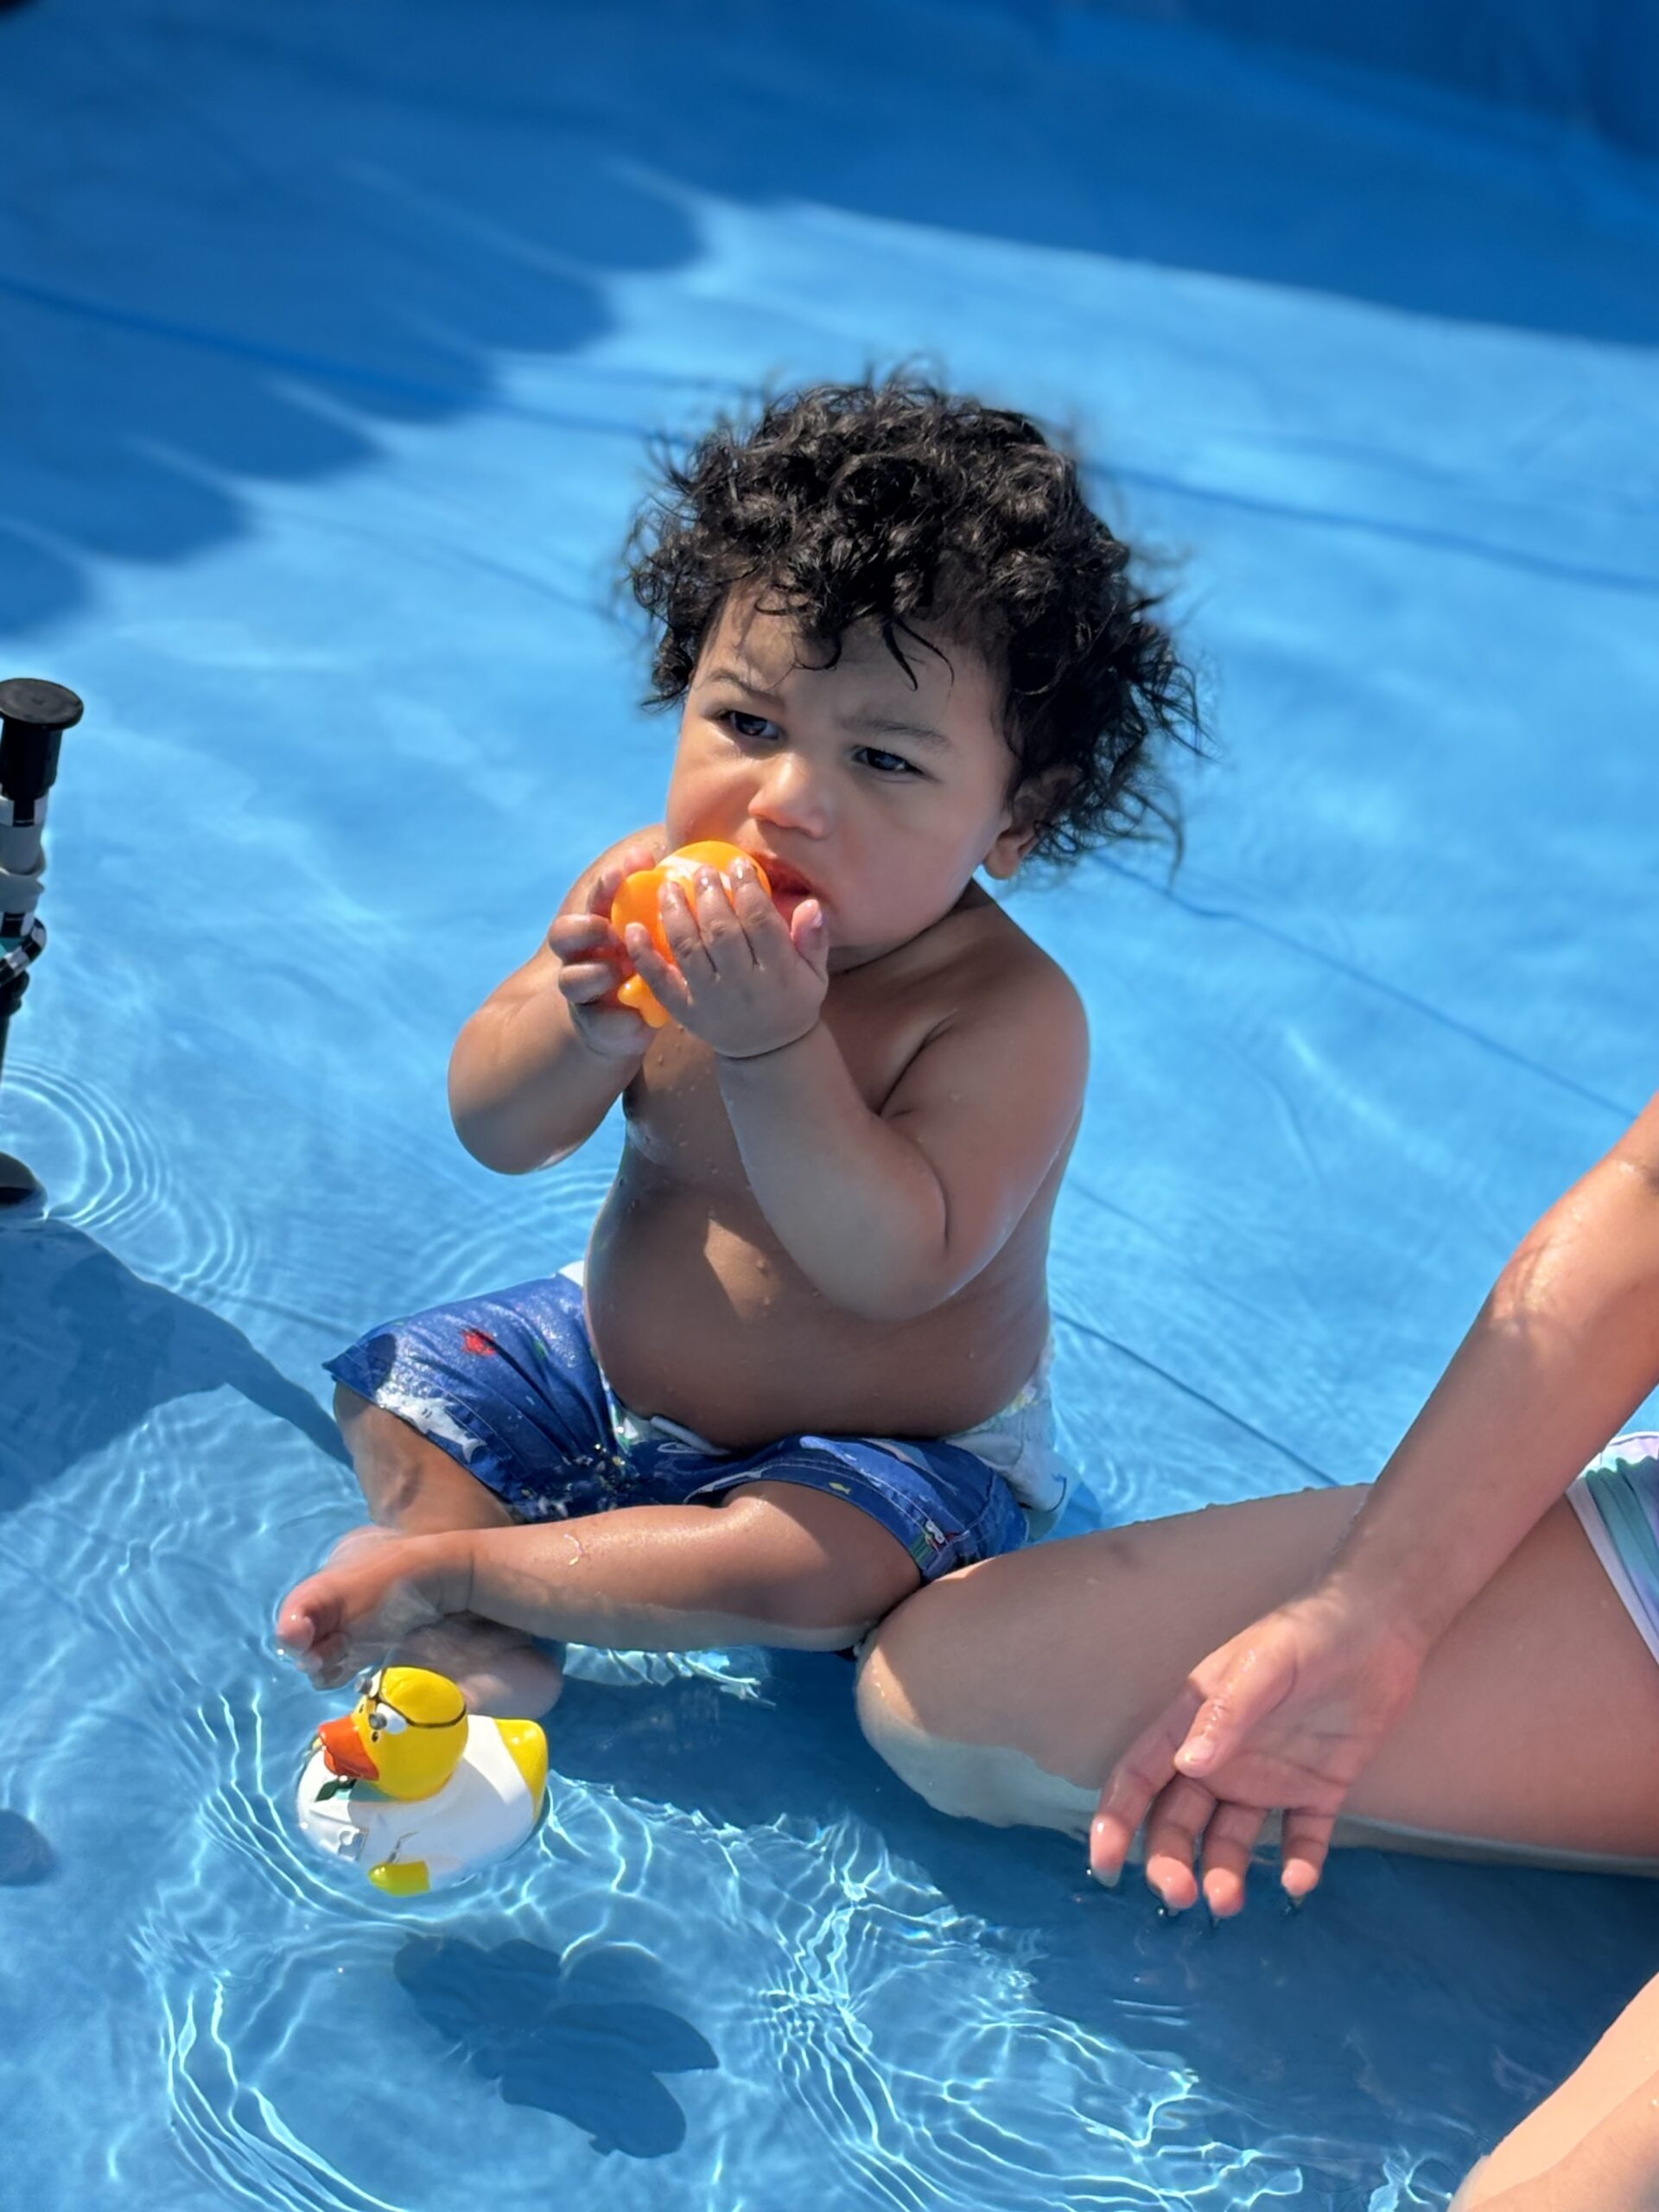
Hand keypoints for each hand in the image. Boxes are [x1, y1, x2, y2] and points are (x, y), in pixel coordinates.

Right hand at [547, 835, 665, 1061]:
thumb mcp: (652, 939)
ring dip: (596, 974)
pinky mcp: (593, 1026)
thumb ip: (659, 910)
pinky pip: (598, 1022)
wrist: (627, 1024)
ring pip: (571, 980)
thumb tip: (692, 869)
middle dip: (587, 929)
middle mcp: (580, 956)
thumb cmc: (644, 970)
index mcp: (597, 928)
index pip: (594, 899)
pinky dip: (617, 1020)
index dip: (607, 883)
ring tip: (621, 973)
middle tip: (613, 931)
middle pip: (562, 934)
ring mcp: (581, 992)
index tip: (627, 868)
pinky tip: (637, 1019)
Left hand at [621, 855, 829, 1059]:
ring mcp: (710, 999)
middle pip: (721, 931)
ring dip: (675, 913)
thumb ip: (814, 938)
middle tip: (702, 872)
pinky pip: (660, 981)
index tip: (737, 864)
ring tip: (669, 886)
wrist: (768, 1051)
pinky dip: (643, 955)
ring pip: (688, 949)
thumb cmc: (793, 1000)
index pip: (761, 922)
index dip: (748, 889)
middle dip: (709, 895)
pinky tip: (632, 928)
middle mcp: (743, 985)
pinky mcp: (685, 1011)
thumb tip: (811, 904)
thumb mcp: (815, 974)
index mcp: (778, 972)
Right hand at [1090, 1585, 1427, 1914]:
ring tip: (1230, 1903)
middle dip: (1170, 1861)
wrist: (1380, 1628)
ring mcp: (1270, 1779)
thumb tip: (1185, 1767)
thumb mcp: (1261, 1666)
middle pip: (1179, 1821)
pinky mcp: (1318, 1791)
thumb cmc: (1308, 1634)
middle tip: (1182, 1896)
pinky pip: (1301, 1840)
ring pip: (1231, 1840)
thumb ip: (1225, 1714)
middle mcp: (1224, 1759)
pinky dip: (1297, 1866)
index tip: (1108, 1866)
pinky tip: (1298, 1881)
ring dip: (1223, 1873)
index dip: (1117, 1820)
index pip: (1141, 1777)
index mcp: (1193, 1723)